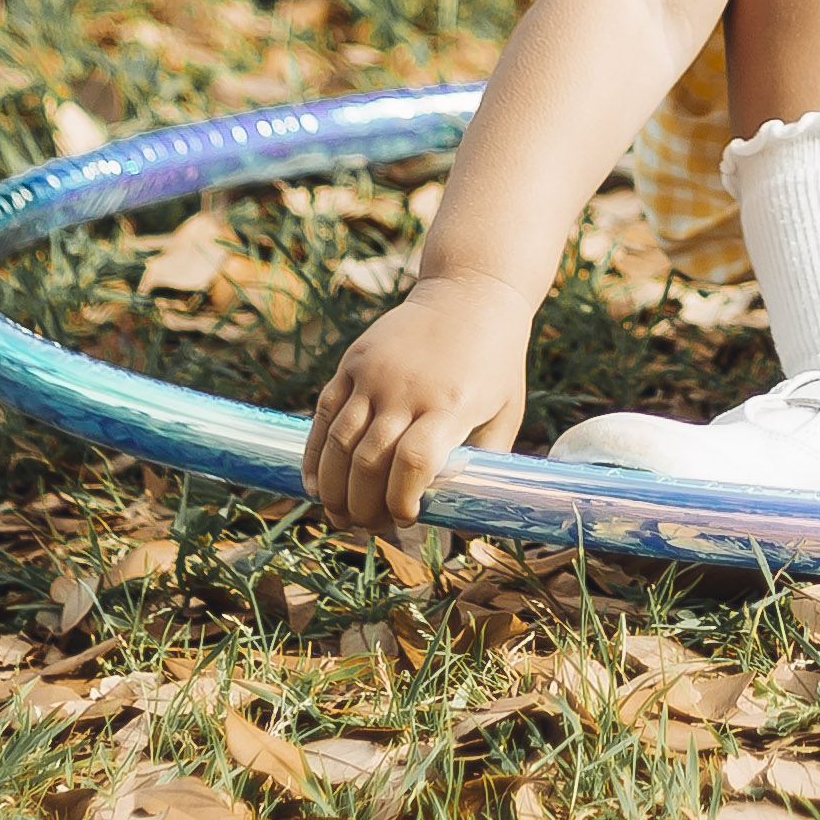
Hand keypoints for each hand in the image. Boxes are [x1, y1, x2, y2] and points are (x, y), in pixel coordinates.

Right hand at [305, 278, 527, 534]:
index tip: (406, 519)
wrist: (470, 291)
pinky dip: (314, 453)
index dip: (402, 499)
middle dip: (364, 505)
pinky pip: (324, 413)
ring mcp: (375, 374)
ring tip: (339, 516)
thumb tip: (462, 522)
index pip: (414, 462)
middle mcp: (407, 389)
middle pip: (370, 460)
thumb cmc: (495, 362)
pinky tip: (314, 483)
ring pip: (339, 442)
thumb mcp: (505, 413)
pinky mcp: (353, 362)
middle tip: (368, 528)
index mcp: (451, 405)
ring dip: (334, 488)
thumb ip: (483, 464)